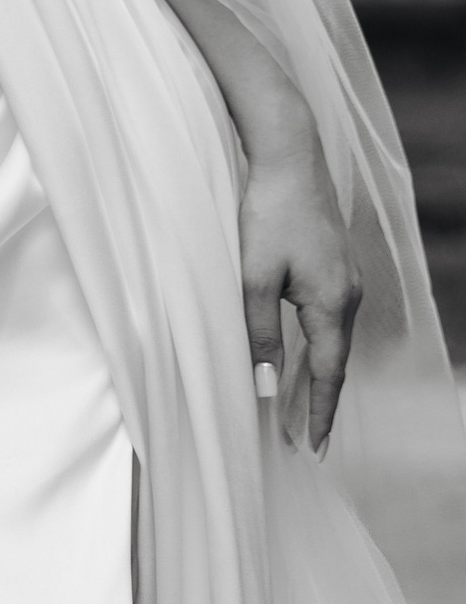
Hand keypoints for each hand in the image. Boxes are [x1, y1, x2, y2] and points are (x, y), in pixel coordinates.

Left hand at [238, 137, 361, 453]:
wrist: (290, 156)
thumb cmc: (268, 213)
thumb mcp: (254, 278)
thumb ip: (259, 334)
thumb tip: (265, 384)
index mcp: (332, 303)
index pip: (328, 375)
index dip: (318, 413)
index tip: (313, 448)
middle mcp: (348, 294)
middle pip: (334, 361)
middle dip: (319, 401)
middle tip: (307, 440)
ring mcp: (346, 277)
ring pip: (332, 338)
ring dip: (318, 372)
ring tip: (301, 405)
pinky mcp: (335, 262)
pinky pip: (328, 315)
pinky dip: (318, 342)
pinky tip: (305, 349)